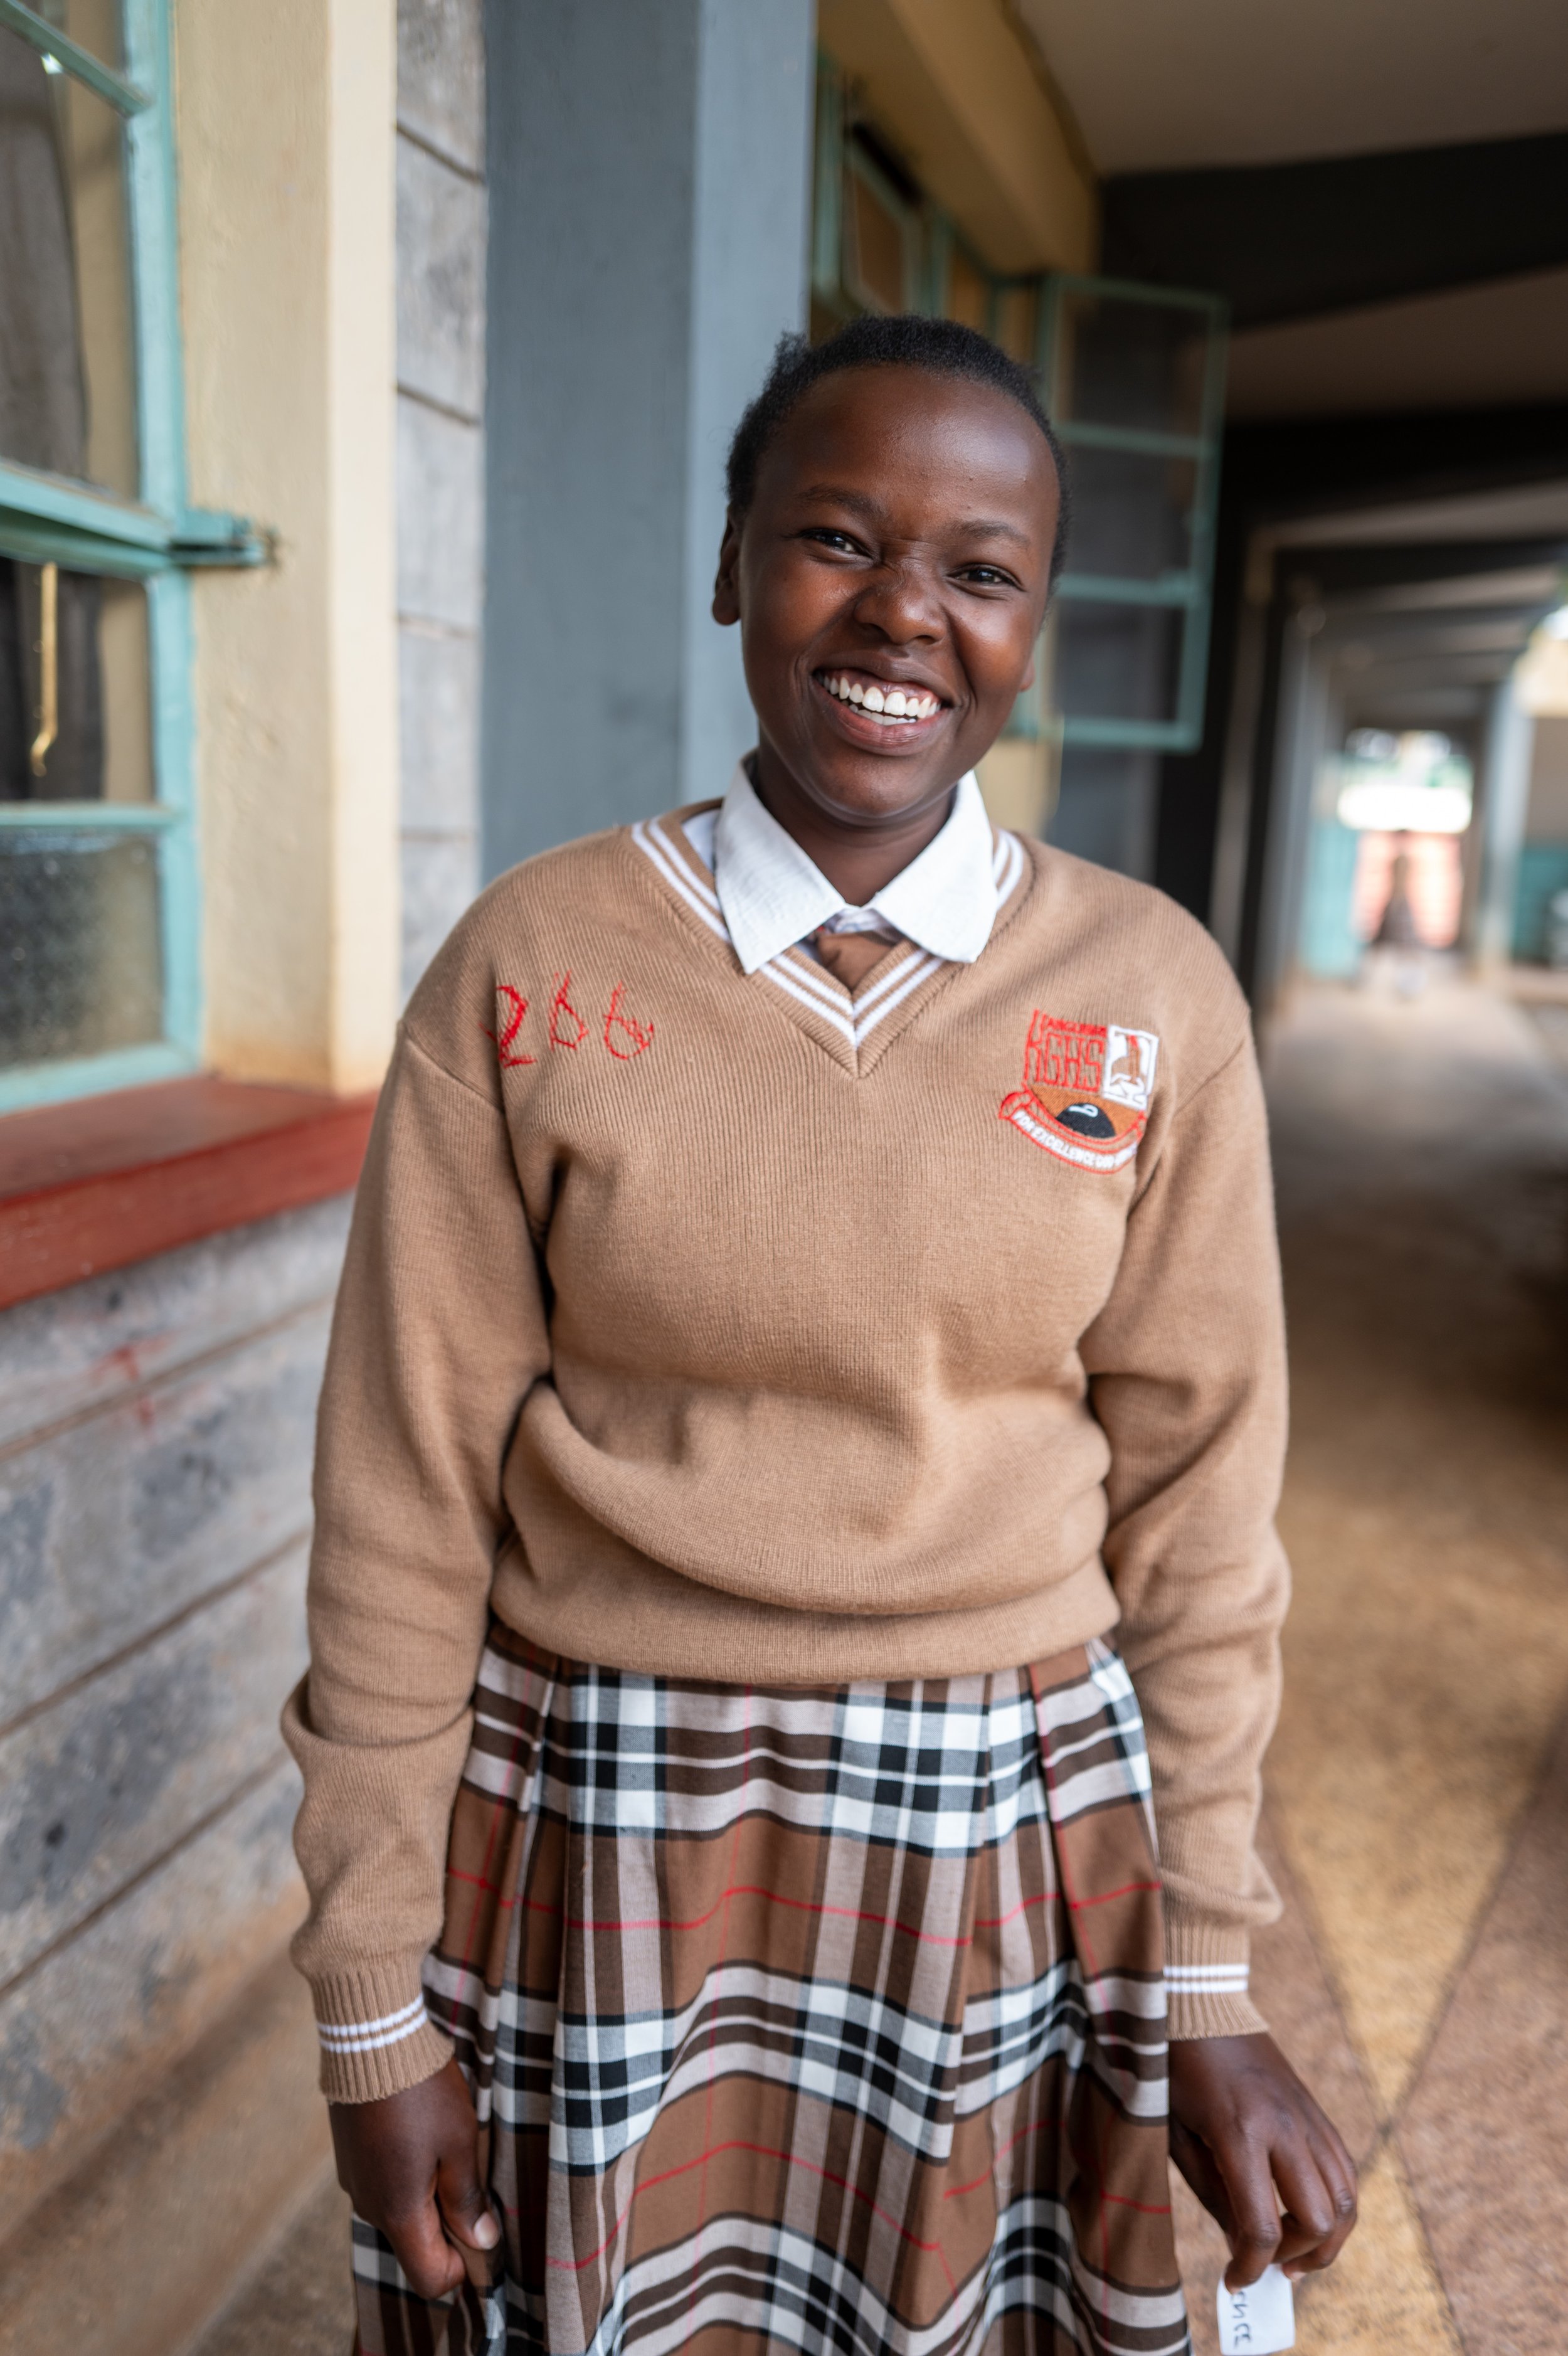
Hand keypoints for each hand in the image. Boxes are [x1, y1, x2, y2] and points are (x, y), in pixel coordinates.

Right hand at [329, 2058, 499, 2298]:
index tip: (481, 2228)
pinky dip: (406, 2171)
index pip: (429, 2278)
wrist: (368, 2037)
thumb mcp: (459, 2142)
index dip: (462, 2266)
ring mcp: (355, 2181)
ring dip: (426, 2192)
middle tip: (467, 2170)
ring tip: (443, 2142)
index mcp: (398, 2212)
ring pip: (399, 2210)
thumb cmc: (420, 2091)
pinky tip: (418, 2130)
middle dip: (446, 2223)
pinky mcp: (350, 2158)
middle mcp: (369, 2207)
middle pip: (415, 2244)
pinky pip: (384, 2183)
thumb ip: (466, 2198)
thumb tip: (482, 2242)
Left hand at [1168, 2034, 1356, 2288]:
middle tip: (1268, 2266)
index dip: (1249, 2267)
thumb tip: (1241, 2244)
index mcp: (1239, 2132)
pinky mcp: (1315, 2110)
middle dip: (1297, 2257)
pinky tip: (1310, 2214)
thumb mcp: (1175, 2132)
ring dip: (1328, 2238)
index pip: (1262, 2226)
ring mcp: (1306, 2116)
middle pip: (1319, 2219)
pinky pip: (1344, 2168)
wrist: (1200, 2003)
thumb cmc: (1174, 2067)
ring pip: (1345, 2198)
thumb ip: (1210, 2191)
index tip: (1233, 2280)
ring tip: (1295, 2254)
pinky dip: (1337, 2203)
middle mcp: (1283, 2126)